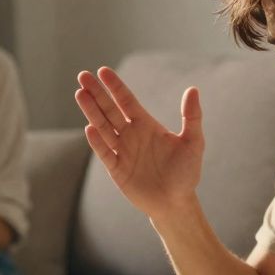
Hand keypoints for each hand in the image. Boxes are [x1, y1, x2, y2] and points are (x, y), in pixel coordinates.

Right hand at [74, 67, 203, 218]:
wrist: (176, 203)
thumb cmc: (186, 173)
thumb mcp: (194, 143)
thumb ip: (192, 117)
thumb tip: (193, 89)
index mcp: (146, 124)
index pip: (126, 100)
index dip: (115, 86)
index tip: (102, 70)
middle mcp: (131, 135)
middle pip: (109, 109)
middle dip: (96, 93)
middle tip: (82, 76)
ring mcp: (122, 151)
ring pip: (103, 127)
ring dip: (91, 111)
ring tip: (80, 94)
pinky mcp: (117, 170)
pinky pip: (105, 153)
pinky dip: (97, 141)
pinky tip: (89, 128)